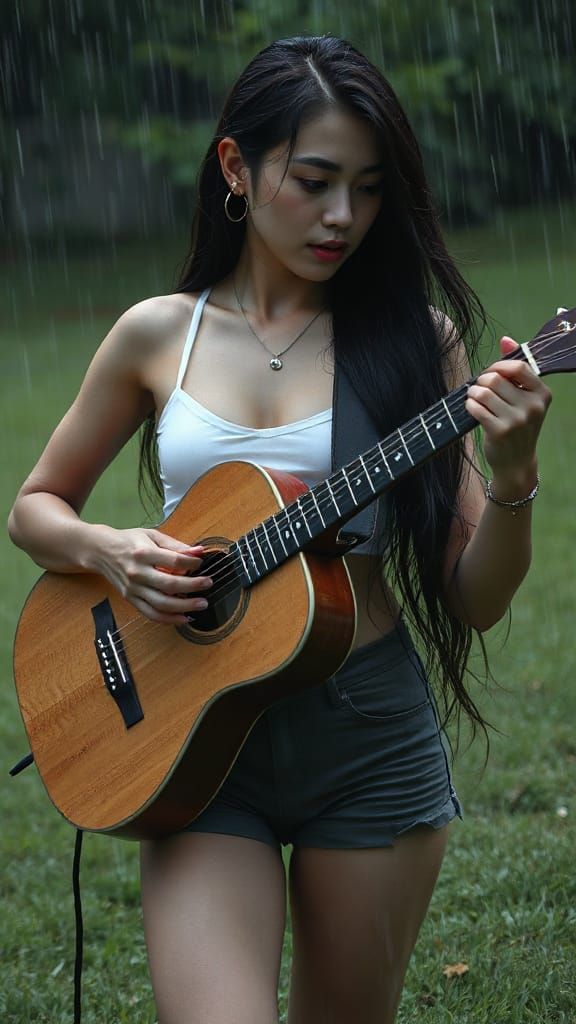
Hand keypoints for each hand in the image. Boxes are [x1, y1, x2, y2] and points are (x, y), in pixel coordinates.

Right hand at [92, 526, 212, 623]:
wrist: (100, 551)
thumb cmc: (129, 541)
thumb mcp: (151, 536)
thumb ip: (175, 545)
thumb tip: (199, 551)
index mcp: (143, 553)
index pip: (173, 561)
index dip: (191, 564)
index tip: (201, 563)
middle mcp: (137, 573)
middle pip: (169, 585)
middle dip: (193, 586)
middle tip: (208, 583)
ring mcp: (133, 589)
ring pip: (162, 604)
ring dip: (185, 606)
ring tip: (202, 604)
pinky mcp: (130, 599)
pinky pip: (151, 614)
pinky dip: (169, 619)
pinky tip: (184, 618)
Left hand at [465, 337, 551, 496]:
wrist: (517, 462)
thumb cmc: (518, 425)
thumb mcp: (524, 398)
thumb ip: (515, 368)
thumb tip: (505, 339)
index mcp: (542, 394)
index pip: (518, 366)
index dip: (499, 365)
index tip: (492, 373)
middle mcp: (533, 407)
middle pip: (496, 379)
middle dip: (482, 380)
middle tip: (479, 388)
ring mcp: (517, 420)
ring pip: (483, 392)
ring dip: (473, 393)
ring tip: (474, 398)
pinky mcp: (500, 431)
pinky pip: (476, 408)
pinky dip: (469, 406)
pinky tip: (472, 409)